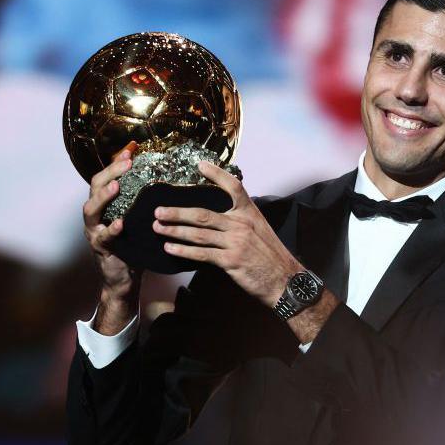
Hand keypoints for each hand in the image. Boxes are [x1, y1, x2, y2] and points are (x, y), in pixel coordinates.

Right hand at [83, 148, 141, 304]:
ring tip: (115, 187)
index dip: (116, 162)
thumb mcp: (137, 219)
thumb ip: (142, 201)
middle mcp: (95, 215)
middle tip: (127, 162)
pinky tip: (120, 223)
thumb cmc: (132, 245)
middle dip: (111, 173)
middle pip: (95, 187)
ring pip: (91, 210)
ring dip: (103, 197)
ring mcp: (94, 231)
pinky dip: (111, 229)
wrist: (125, 277)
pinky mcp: (101, 248)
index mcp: (104, 205)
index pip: (105, 177)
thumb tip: (163, 177)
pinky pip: (103, 237)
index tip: (131, 149)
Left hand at [153, 160, 301, 306]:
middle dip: (178, 212)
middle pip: (203, 214)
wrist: (286, 279)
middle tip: (158, 211)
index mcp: (250, 213)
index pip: (234, 187)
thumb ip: (241, 222)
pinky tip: (170, 249)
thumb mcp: (261, 231)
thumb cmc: (272, 256)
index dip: (217, 174)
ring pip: (199, 234)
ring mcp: (236, 242)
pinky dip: (183, 251)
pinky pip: (202, 254)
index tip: (200, 165)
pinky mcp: (231, 260)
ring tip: (159, 228)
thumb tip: (218, 220)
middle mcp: (241, 224)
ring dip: (175, 231)